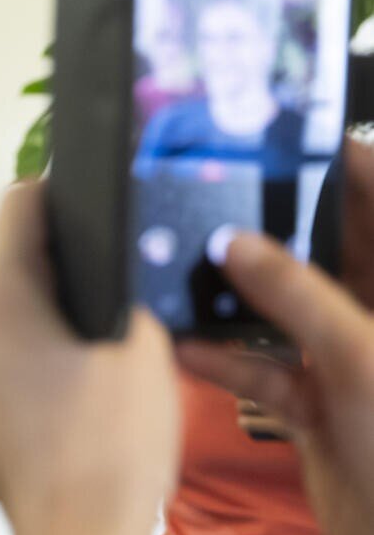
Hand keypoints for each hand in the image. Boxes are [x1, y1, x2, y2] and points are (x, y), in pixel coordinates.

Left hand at [0, 183, 178, 534]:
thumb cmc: (114, 441)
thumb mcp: (141, 342)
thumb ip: (118, 286)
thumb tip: (105, 268)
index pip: (19, 203)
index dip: (62, 194)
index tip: (98, 206)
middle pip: (9, 260)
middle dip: (59, 263)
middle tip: (115, 280)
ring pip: (4, 309)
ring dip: (46, 311)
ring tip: (101, 340)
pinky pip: (0, 351)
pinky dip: (34, 350)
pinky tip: (78, 377)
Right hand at [179, 140, 373, 534]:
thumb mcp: (359, 357)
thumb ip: (297, 294)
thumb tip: (233, 241)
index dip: (347, 162)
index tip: (285, 130)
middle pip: (332, 248)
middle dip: (275, 222)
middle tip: (209, 184)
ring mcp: (352, 361)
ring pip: (289, 307)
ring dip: (238, 293)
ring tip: (179, 257)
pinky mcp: (318, 404)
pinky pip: (265, 367)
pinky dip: (225, 358)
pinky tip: (179, 345)